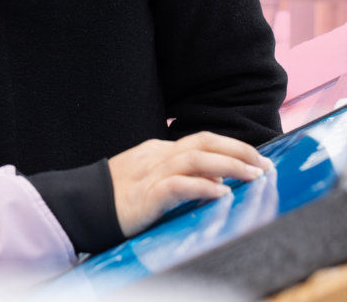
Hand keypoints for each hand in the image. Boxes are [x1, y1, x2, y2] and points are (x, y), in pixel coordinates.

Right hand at [109, 131, 272, 237]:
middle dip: (238, 150)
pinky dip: (203, 186)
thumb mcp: (147, 181)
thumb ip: (174, 177)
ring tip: (254, 176)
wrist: (82, 207)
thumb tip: (211, 182)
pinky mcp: (146, 195)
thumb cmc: (115, 199)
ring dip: (230, 165)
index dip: (232, 146)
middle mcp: (157, 156)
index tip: (256, 159)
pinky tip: (222, 193)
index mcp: (157, 151)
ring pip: (196, 158)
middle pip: (203, 142)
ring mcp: (151, 173)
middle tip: (265, 164)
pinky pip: (179, 185)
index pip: (201, 140)